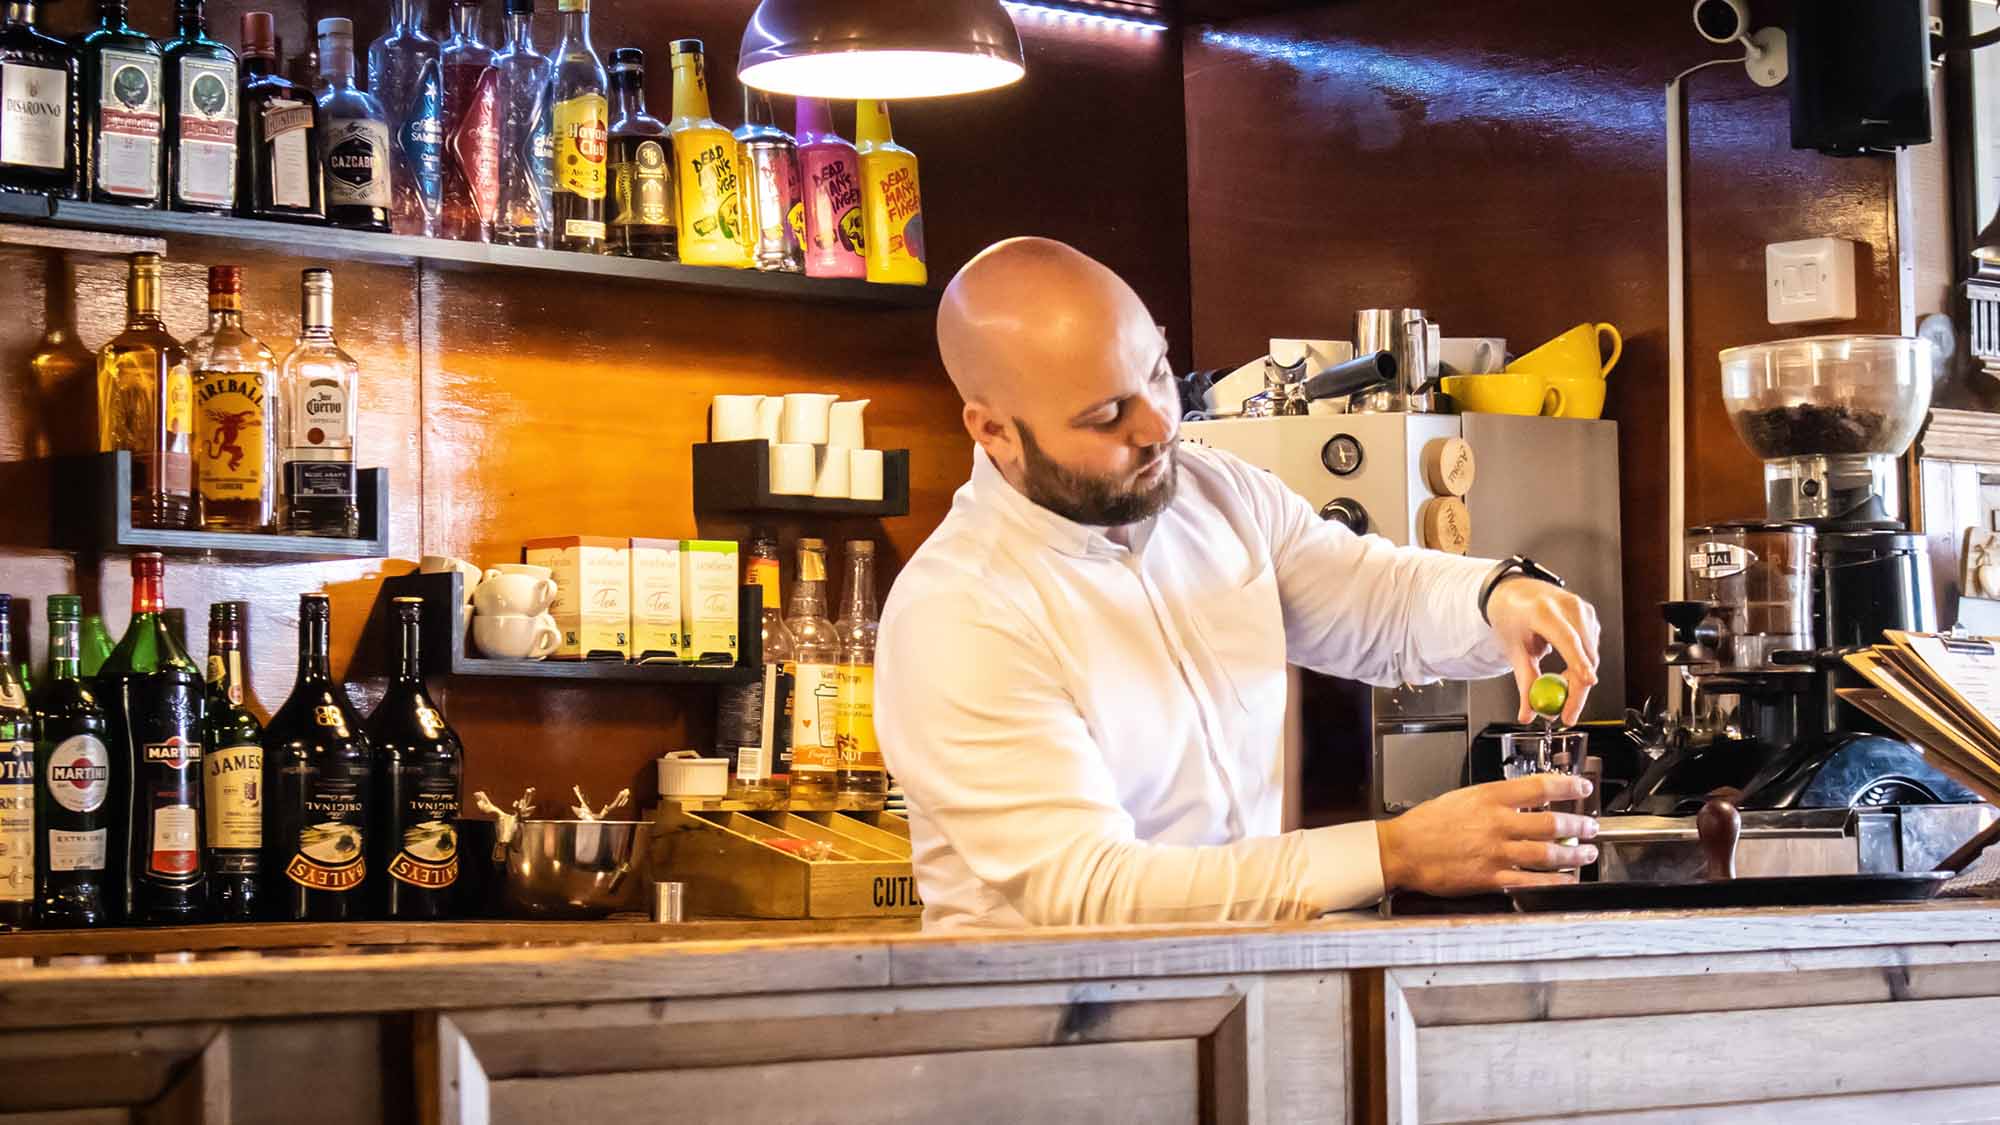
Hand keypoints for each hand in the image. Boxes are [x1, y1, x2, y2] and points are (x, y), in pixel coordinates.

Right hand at [1376, 774, 1598, 893]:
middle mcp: (1497, 823)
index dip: (1567, 787)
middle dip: (1578, 826)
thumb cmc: (1426, 824)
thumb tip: (1521, 802)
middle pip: (1551, 823)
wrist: (1402, 850)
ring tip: (1586, 854)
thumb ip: (1492, 800)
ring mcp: (1496, 852)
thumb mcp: (1461, 798)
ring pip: (1547, 853)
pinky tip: (1566, 881)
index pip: (1539, 787)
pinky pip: (1531, 881)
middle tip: (1590, 827)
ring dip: (1573, 854)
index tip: (1582, 788)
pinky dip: (1554, 882)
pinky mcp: (1491, 878)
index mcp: (1489, 797)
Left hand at [1486, 577, 1601, 725]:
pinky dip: (1582, 664)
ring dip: (1579, 679)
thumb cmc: (1511, 616)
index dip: (1578, 662)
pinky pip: (1592, 650)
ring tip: (1556, 682)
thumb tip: (1528, 713)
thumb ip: (1524, 682)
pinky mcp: (1590, 615)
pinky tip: (1565, 662)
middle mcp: (1568, 606)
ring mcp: (1583, 609)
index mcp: (1543, 610)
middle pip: (1586, 653)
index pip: (1567, 638)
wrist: (1515, 592)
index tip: (1587, 683)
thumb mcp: (1512, 649)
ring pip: (1592, 655)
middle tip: (1566, 714)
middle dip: (1579, 689)